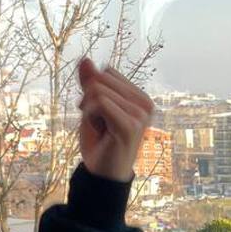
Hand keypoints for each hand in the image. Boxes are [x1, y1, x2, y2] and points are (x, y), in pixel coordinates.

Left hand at [77, 58, 153, 181]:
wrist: (103, 172)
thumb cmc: (99, 140)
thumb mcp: (90, 106)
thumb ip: (90, 83)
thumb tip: (85, 59)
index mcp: (139, 96)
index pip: (106, 72)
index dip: (92, 90)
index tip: (98, 112)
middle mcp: (145, 103)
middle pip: (100, 79)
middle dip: (89, 99)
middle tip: (98, 122)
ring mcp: (140, 114)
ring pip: (97, 91)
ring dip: (88, 111)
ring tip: (101, 129)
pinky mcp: (131, 125)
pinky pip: (99, 103)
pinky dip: (90, 116)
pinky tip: (99, 131)